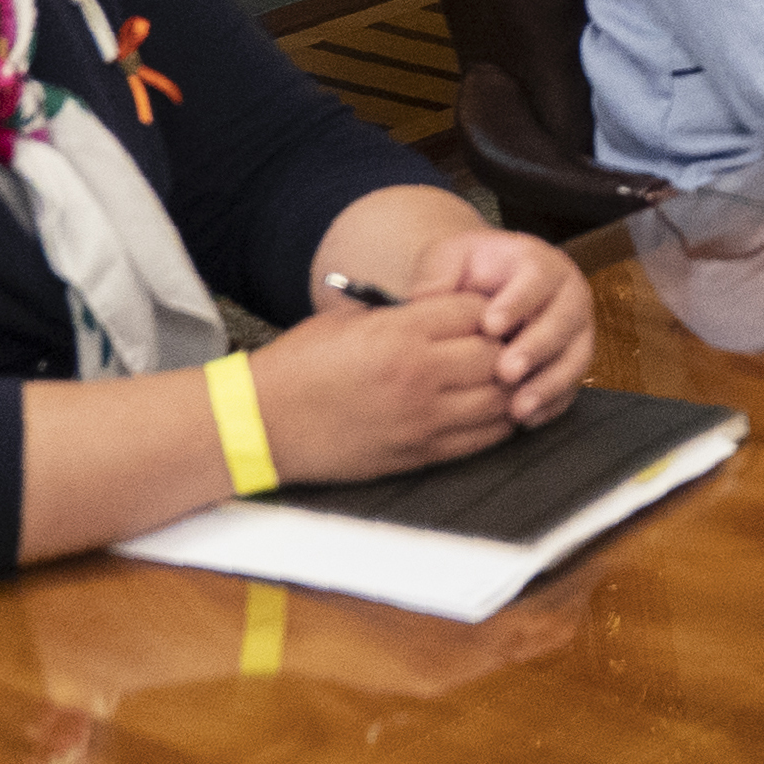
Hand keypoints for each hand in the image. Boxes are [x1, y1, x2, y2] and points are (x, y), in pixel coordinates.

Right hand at [246, 293, 519, 483]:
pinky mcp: (417, 454)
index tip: (484, 313)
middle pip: (498, 355)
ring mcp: (421, 420)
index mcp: (400, 334)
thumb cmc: (295, 367)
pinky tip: (493, 410)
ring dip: (508, 387)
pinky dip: (497, 423)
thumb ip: (402, 315)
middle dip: (505, 346)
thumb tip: (448, 310)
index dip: (486, 309)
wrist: (256, 424)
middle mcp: (418, 376)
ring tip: (503, 378)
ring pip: (500, 399)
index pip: (476, 311)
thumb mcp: (348, 320)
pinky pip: (482, 439)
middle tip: (503, 345)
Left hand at [392, 224, 594, 425]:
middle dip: (536, 348)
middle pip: (563, 321)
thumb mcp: (449, 258)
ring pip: (575, 357)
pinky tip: (526, 419)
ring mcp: (575, 331)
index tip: (490, 326)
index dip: (518, 302)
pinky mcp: (573, 361)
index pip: (537, 279)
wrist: (485, 289)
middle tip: (505, 371)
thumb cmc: (467, 273)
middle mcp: (567, 296)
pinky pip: (572, 385)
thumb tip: (429, 299)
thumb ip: (438, 274)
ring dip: (549, 384)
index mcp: (540, 264)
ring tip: (517, 407)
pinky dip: (552, 404)